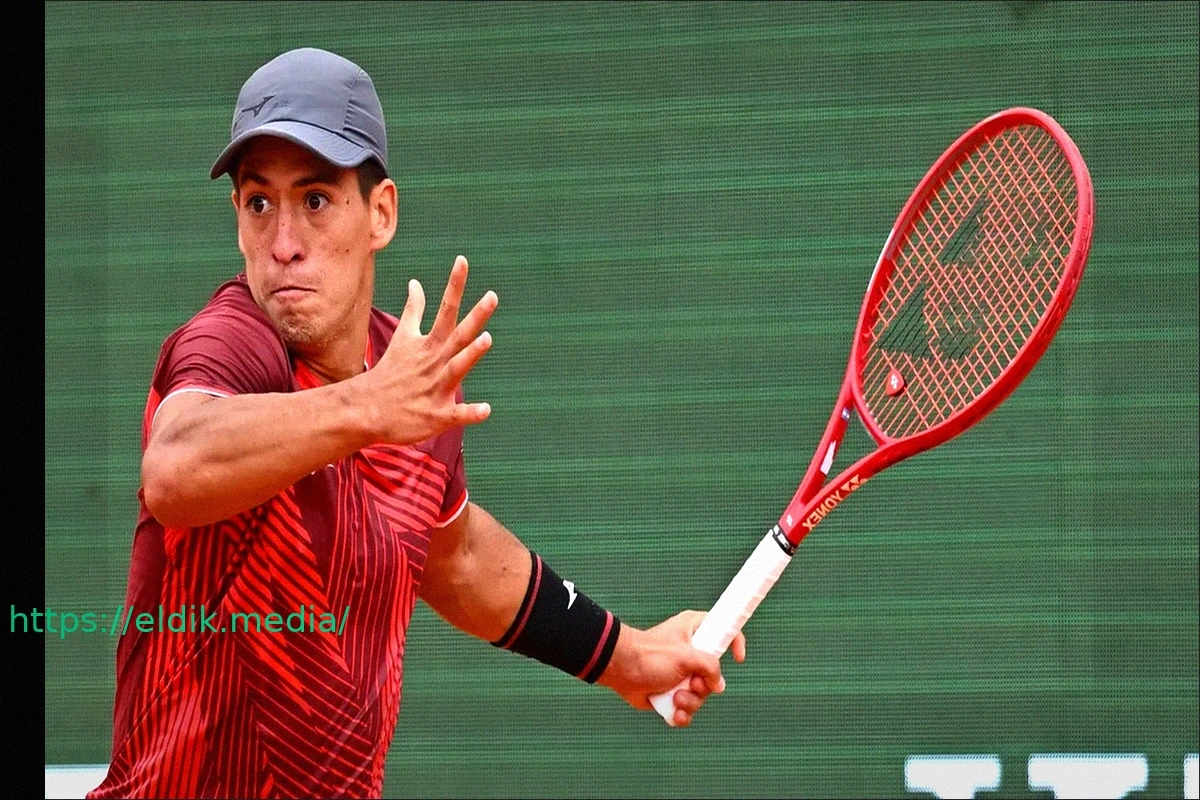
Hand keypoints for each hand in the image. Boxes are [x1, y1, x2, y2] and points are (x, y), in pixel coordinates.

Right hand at [361, 255, 496, 444]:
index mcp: (430, 343)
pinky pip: (456, 414)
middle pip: (458, 335)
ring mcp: (436, 387)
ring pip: (456, 368)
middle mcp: (435, 361)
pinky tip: (486, 409)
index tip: (462, 260)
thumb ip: (414, 310)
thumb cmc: (392, 371)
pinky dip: (471, 413)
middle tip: (492, 296)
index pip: (445, 309)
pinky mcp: (437, 414)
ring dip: (471, 354)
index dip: (454, 285)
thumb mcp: (404, 337)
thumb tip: (415, 282)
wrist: (367, 409)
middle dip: (475, 316)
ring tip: (487, 338)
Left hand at [597, 610, 746, 726]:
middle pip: (714, 674)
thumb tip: (717, 685)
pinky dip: (682, 714)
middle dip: (703, 686)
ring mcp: (681, 674)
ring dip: (691, 702)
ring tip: (676, 698)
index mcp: (695, 631)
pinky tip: (674, 713)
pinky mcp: (671, 692)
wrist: (620, 670)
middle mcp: (691, 652)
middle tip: (690, 683)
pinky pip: (687, 709)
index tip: (738, 658)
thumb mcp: (686, 656)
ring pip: (701, 695)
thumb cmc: (650, 655)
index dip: (735, 642)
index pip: (724, 630)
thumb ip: (710, 667)